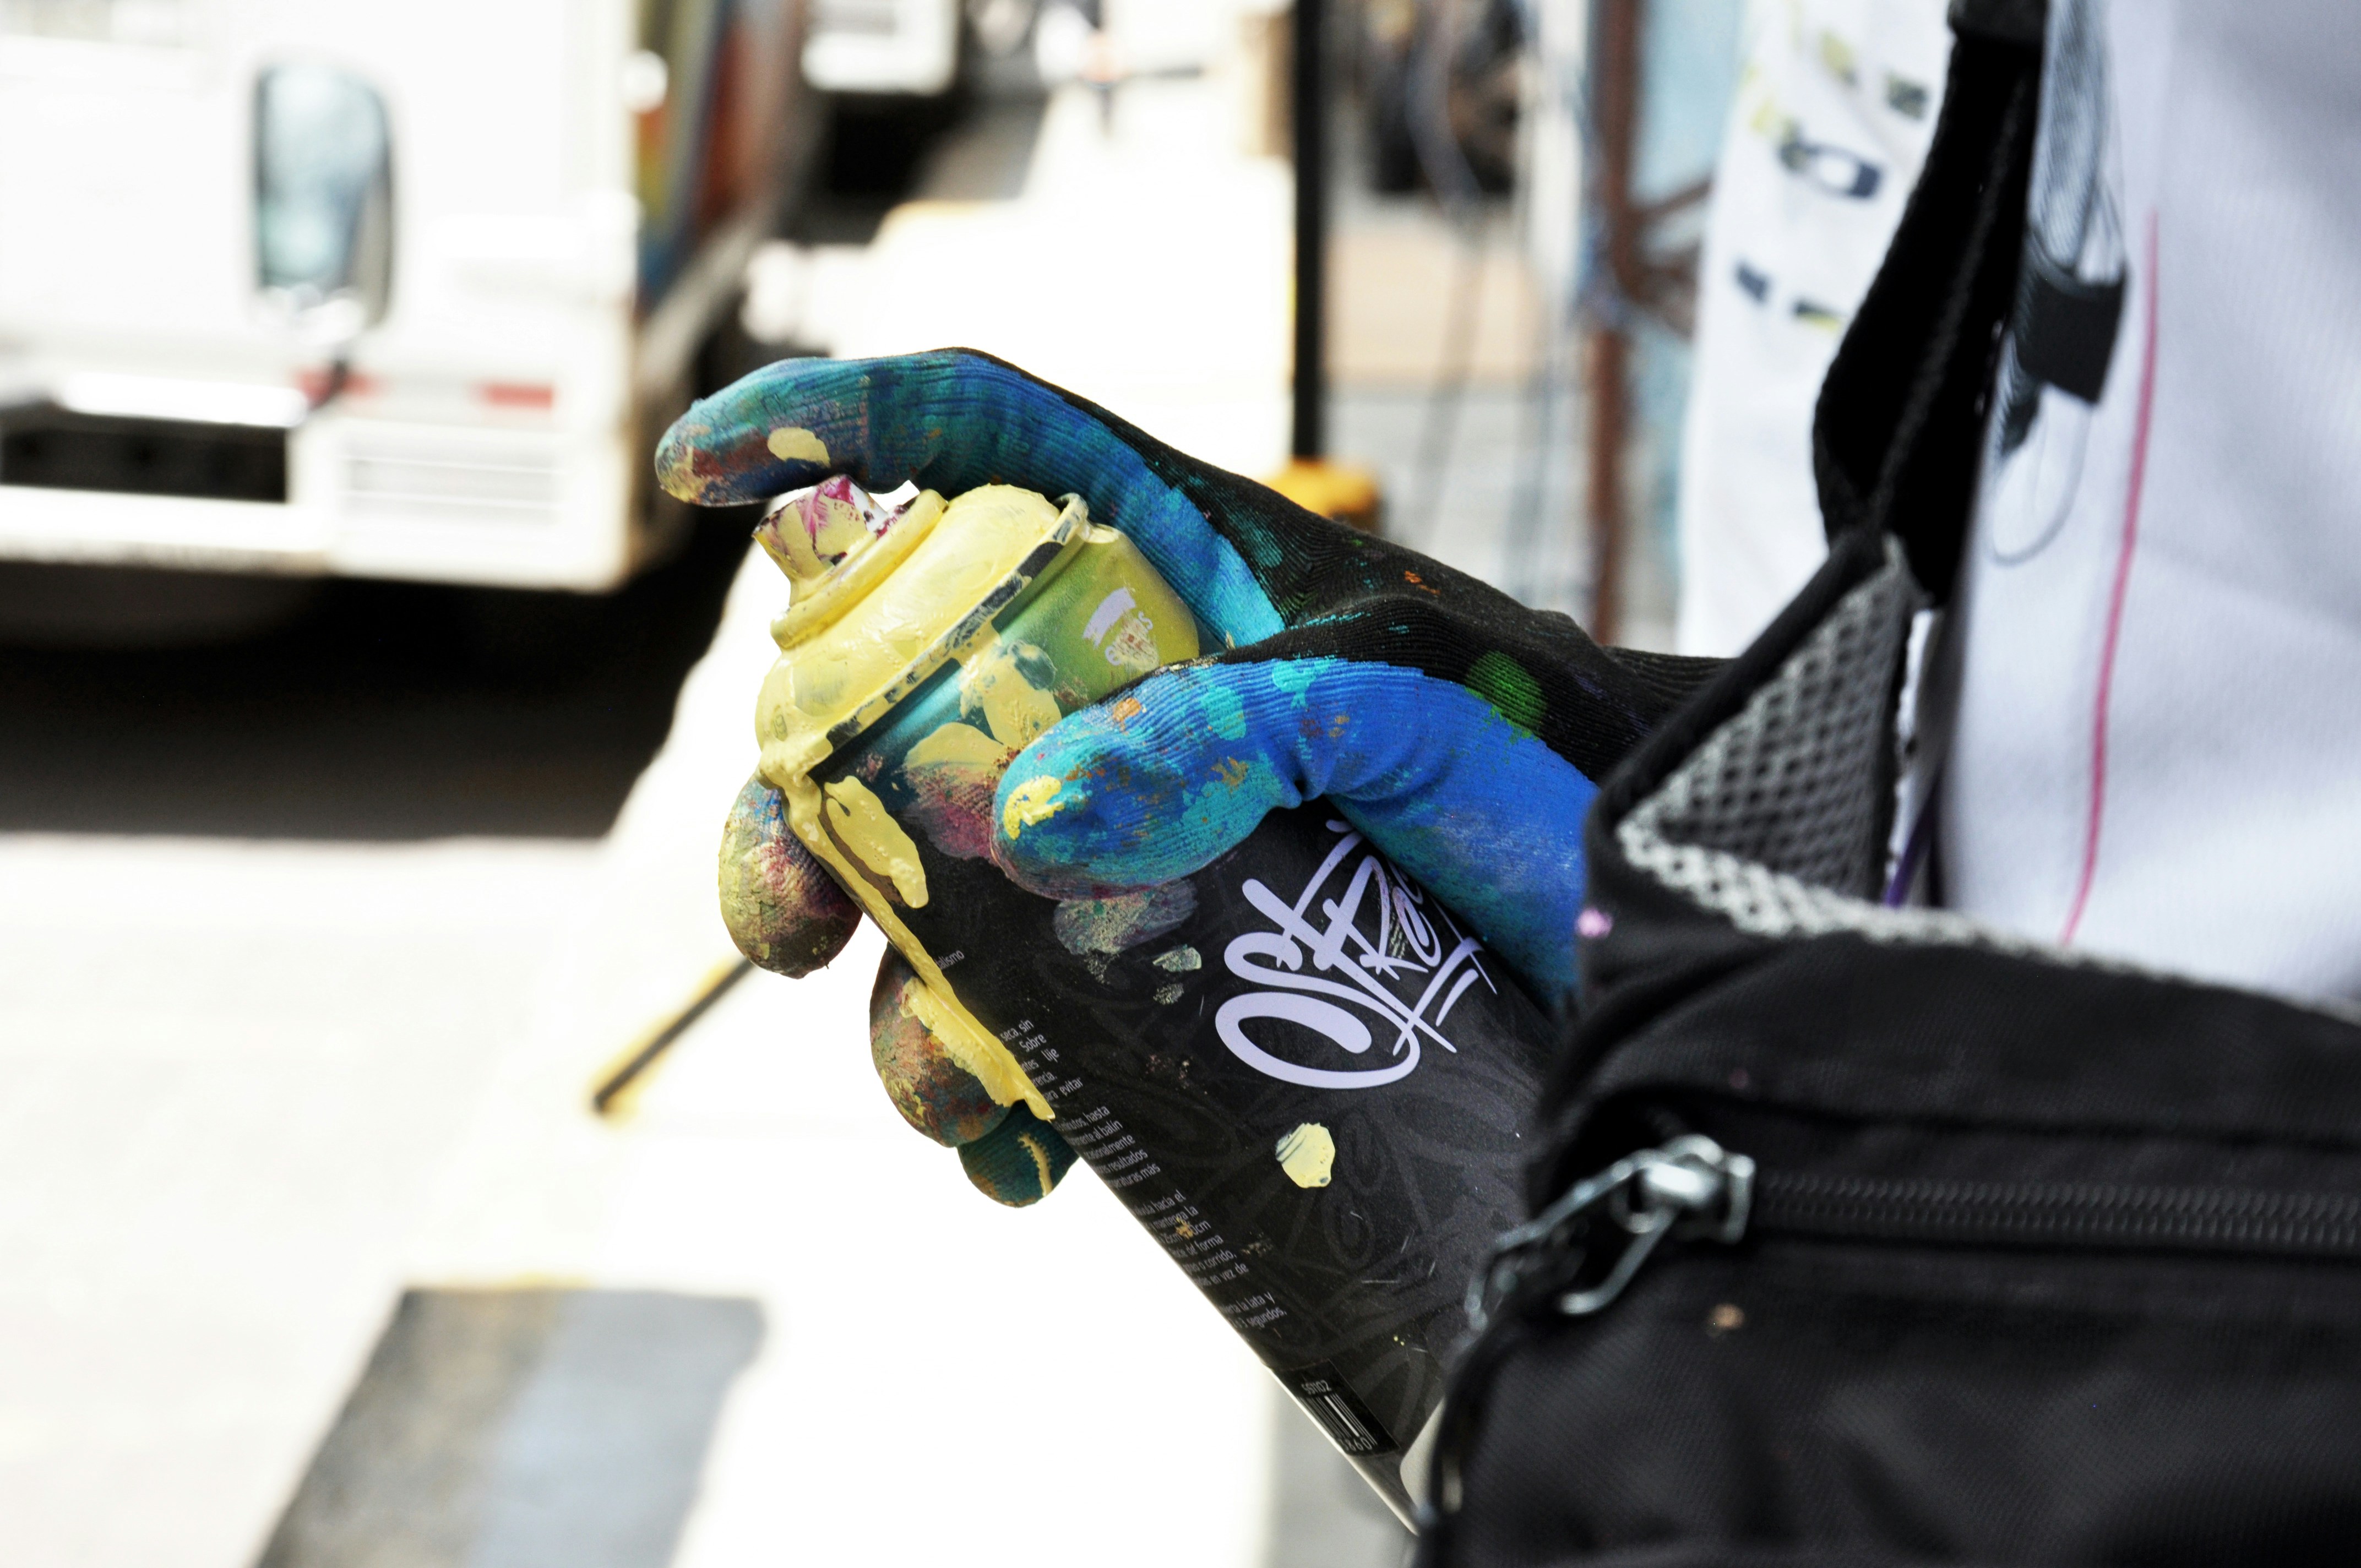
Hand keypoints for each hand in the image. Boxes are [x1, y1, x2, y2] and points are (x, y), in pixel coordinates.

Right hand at [673, 350, 1712, 1199]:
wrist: (1634, 910)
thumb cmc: (1544, 752)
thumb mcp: (1405, 702)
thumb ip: (1236, 725)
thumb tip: (1026, 822)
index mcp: (1164, 558)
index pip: (972, 440)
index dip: (827, 427)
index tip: (702, 471)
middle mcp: (1109, 683)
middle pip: (882, 712)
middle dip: (798, 818)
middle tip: (791, 922)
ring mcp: (1118, 823)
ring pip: (929, 895)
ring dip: (898, 1001)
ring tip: (957, 1096)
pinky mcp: (1153, 951)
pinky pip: (1021, 1016)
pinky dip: (994, 1092)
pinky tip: (1023, 1159)